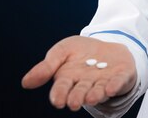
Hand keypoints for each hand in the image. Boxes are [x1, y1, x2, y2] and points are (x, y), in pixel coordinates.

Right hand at [21, 35, 136, 110]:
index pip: (62, 88)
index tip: (58, 101)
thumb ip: (46, 66)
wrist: (106, 43)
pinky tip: (111, 88)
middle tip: (74, 103)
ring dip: (96, 94)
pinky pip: (119, 81)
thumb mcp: (62, 51)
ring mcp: (105, 81)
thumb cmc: (80, 52)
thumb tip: (25, 83)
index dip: (60, 94)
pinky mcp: (122, 75)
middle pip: (81, 92)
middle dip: (77, 97)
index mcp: (69, 79)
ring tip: (91, 98)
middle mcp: (87, 84)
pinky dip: (115, 85)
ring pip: (99, 90)